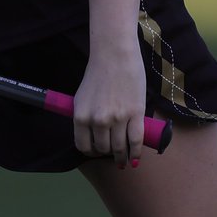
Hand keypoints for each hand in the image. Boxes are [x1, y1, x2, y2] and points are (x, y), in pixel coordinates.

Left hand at [72, 47, 147, 166]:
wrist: (114, 56)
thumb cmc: (98, 74)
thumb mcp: (82, 97)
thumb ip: (86, 115)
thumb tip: (92, 134)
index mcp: (80, 115)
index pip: (83, 145)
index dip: (90, 152)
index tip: (96, 152)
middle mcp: (97, 120)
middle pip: (102, 149)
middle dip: (107, 153)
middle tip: (113, 154)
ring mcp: (117, 119)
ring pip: (119, 148)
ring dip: (122, 157)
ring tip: (125, 160)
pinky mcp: (135, 115)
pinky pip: (136, 141)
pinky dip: (136, 152)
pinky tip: (136, 158)